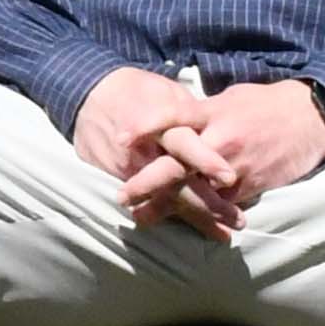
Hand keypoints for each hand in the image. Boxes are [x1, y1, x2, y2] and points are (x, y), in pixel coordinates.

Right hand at [76, 67, 219, 223]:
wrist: (88, 95)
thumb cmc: (138, 90)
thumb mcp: (168, 92)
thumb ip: (193, 115)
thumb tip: (222, 130)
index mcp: (161, 122)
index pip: (183, 143)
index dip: (205, 160)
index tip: (228, 177)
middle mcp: (145, 149)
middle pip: (177, 181)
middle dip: (206, 203)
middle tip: (236, 221)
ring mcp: (129, 168)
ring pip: (164, 198)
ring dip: (194, 218)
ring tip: (221, 235)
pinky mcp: (116, 180)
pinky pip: (147, 202)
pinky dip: (170, 216)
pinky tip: (192, 229)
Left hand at [139, 80, 324, 244]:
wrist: (311, 117)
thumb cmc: (266, 104)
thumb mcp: (229, 99)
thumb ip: (200, 113)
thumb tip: (173, 119)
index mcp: (212, 113)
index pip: (173, 117)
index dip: (146, 125)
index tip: (120, 138)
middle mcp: (220, 140)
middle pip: (177, 164)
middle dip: (147, 182)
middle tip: (122, 196)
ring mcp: (235, 166)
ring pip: (196, 192)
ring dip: (168, 207)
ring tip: (143, 217)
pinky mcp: (250, 186)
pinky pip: (222, 205)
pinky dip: (203, 214)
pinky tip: (186, 224)